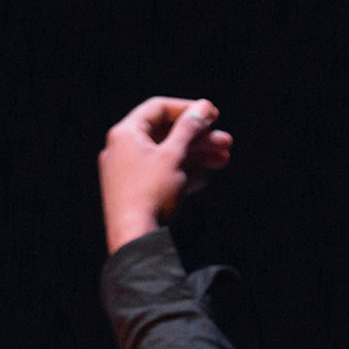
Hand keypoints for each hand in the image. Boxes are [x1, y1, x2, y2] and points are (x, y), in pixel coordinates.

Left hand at [99, 95, 233, 254]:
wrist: (134, 240)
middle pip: (166, 134)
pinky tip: (205, 177)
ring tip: (223, 160)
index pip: (158, 109)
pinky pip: (162, 175)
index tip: (213, 115)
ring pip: (167, 156)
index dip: (188, 109)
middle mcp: (123, 150)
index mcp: (125, 134)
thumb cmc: (149, 194)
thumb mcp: (173, 156)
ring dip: (196, 156)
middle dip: (199, 138)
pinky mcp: (136, 193)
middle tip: (225, 142)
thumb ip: (189, 129)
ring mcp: (128, 173)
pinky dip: (183, 173)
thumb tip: (202, 108)